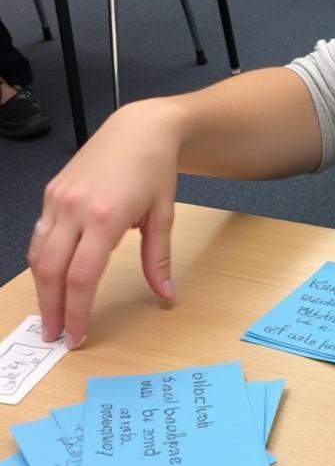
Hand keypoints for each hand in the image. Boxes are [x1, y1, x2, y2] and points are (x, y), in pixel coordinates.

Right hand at [28, 99, 182, 347]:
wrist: (139, 129)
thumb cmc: (155, 171)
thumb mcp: (164, 216)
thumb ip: (158, 259)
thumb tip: (166, 296)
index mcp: (105, 217)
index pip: (81, 277)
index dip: (77, 310)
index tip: (78, 335)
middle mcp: (74, 209)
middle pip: (51, 271)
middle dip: (52, 308)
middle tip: (56, 336)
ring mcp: (57, 200)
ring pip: (37, 254)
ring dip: (42, 289)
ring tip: (51, 315)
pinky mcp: (50, 193)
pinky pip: (38, 235)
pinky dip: (40, 262)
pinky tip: (49, 280)